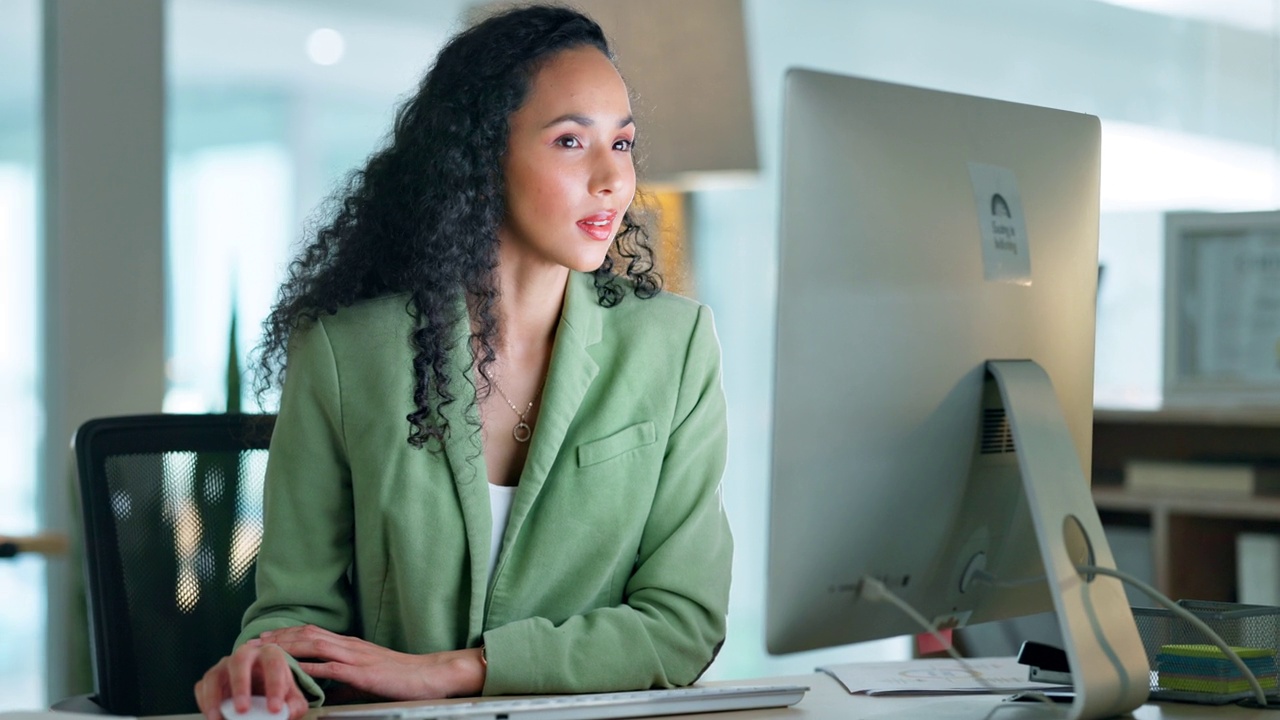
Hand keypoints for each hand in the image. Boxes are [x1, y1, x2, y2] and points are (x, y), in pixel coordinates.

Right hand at [195, 641, 309, 719]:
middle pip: (240, 660)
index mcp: (270, 655)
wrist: (262, 694)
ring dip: (214, 698)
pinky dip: (205, 704)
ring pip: (214, 675)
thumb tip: (285, 713)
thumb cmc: (279, 693)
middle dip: (240, 685)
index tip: (275, 709)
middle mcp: (245, 655)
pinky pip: (202, 688)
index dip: (274, 686)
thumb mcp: (292, 699)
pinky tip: (214, 718)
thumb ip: (294, 706)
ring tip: (218, 719)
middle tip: (242, 709)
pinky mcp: (209, 680)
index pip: (274, 664)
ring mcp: (224, 666)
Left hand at [248, 625, 485, 700]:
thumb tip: (321, 692)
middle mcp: (349, 645)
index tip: (264, 639)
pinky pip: (330, 667)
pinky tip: (292, 670)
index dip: (286, 634)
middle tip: (253, 641)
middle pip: (307, 634)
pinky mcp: (361, 673)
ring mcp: (355, 657)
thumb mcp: (367, 676)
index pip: (312, 633)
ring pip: (314, 645)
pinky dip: (308, 667)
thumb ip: (343, 680)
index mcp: (350, 645)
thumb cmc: (400, 678)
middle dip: (278, 636)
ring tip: (265, 651)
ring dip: (287, 646)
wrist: (429, 674)